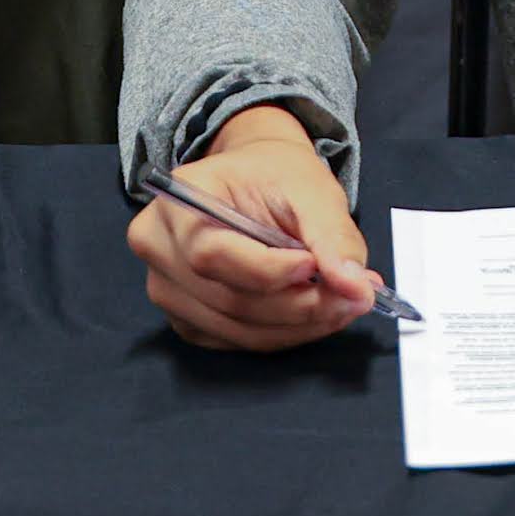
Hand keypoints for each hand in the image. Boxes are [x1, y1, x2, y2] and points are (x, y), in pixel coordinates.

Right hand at [130, 104, 386, 350]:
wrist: (256, 178)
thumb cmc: (275, 175)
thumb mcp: (310, 188)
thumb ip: (333, 236)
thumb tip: (357, 288)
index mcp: (178, 199)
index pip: (212, 254)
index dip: (270, 271)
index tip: (317, 266)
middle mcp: (158, 247)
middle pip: (227, 299)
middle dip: (297, 306)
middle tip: (352, 297)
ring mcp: (166, 288)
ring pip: (236, 328)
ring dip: (296, 326)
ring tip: (342, 304)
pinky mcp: (186, 317)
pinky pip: (235, 340)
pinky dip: (280, 334)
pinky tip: (311, 314)